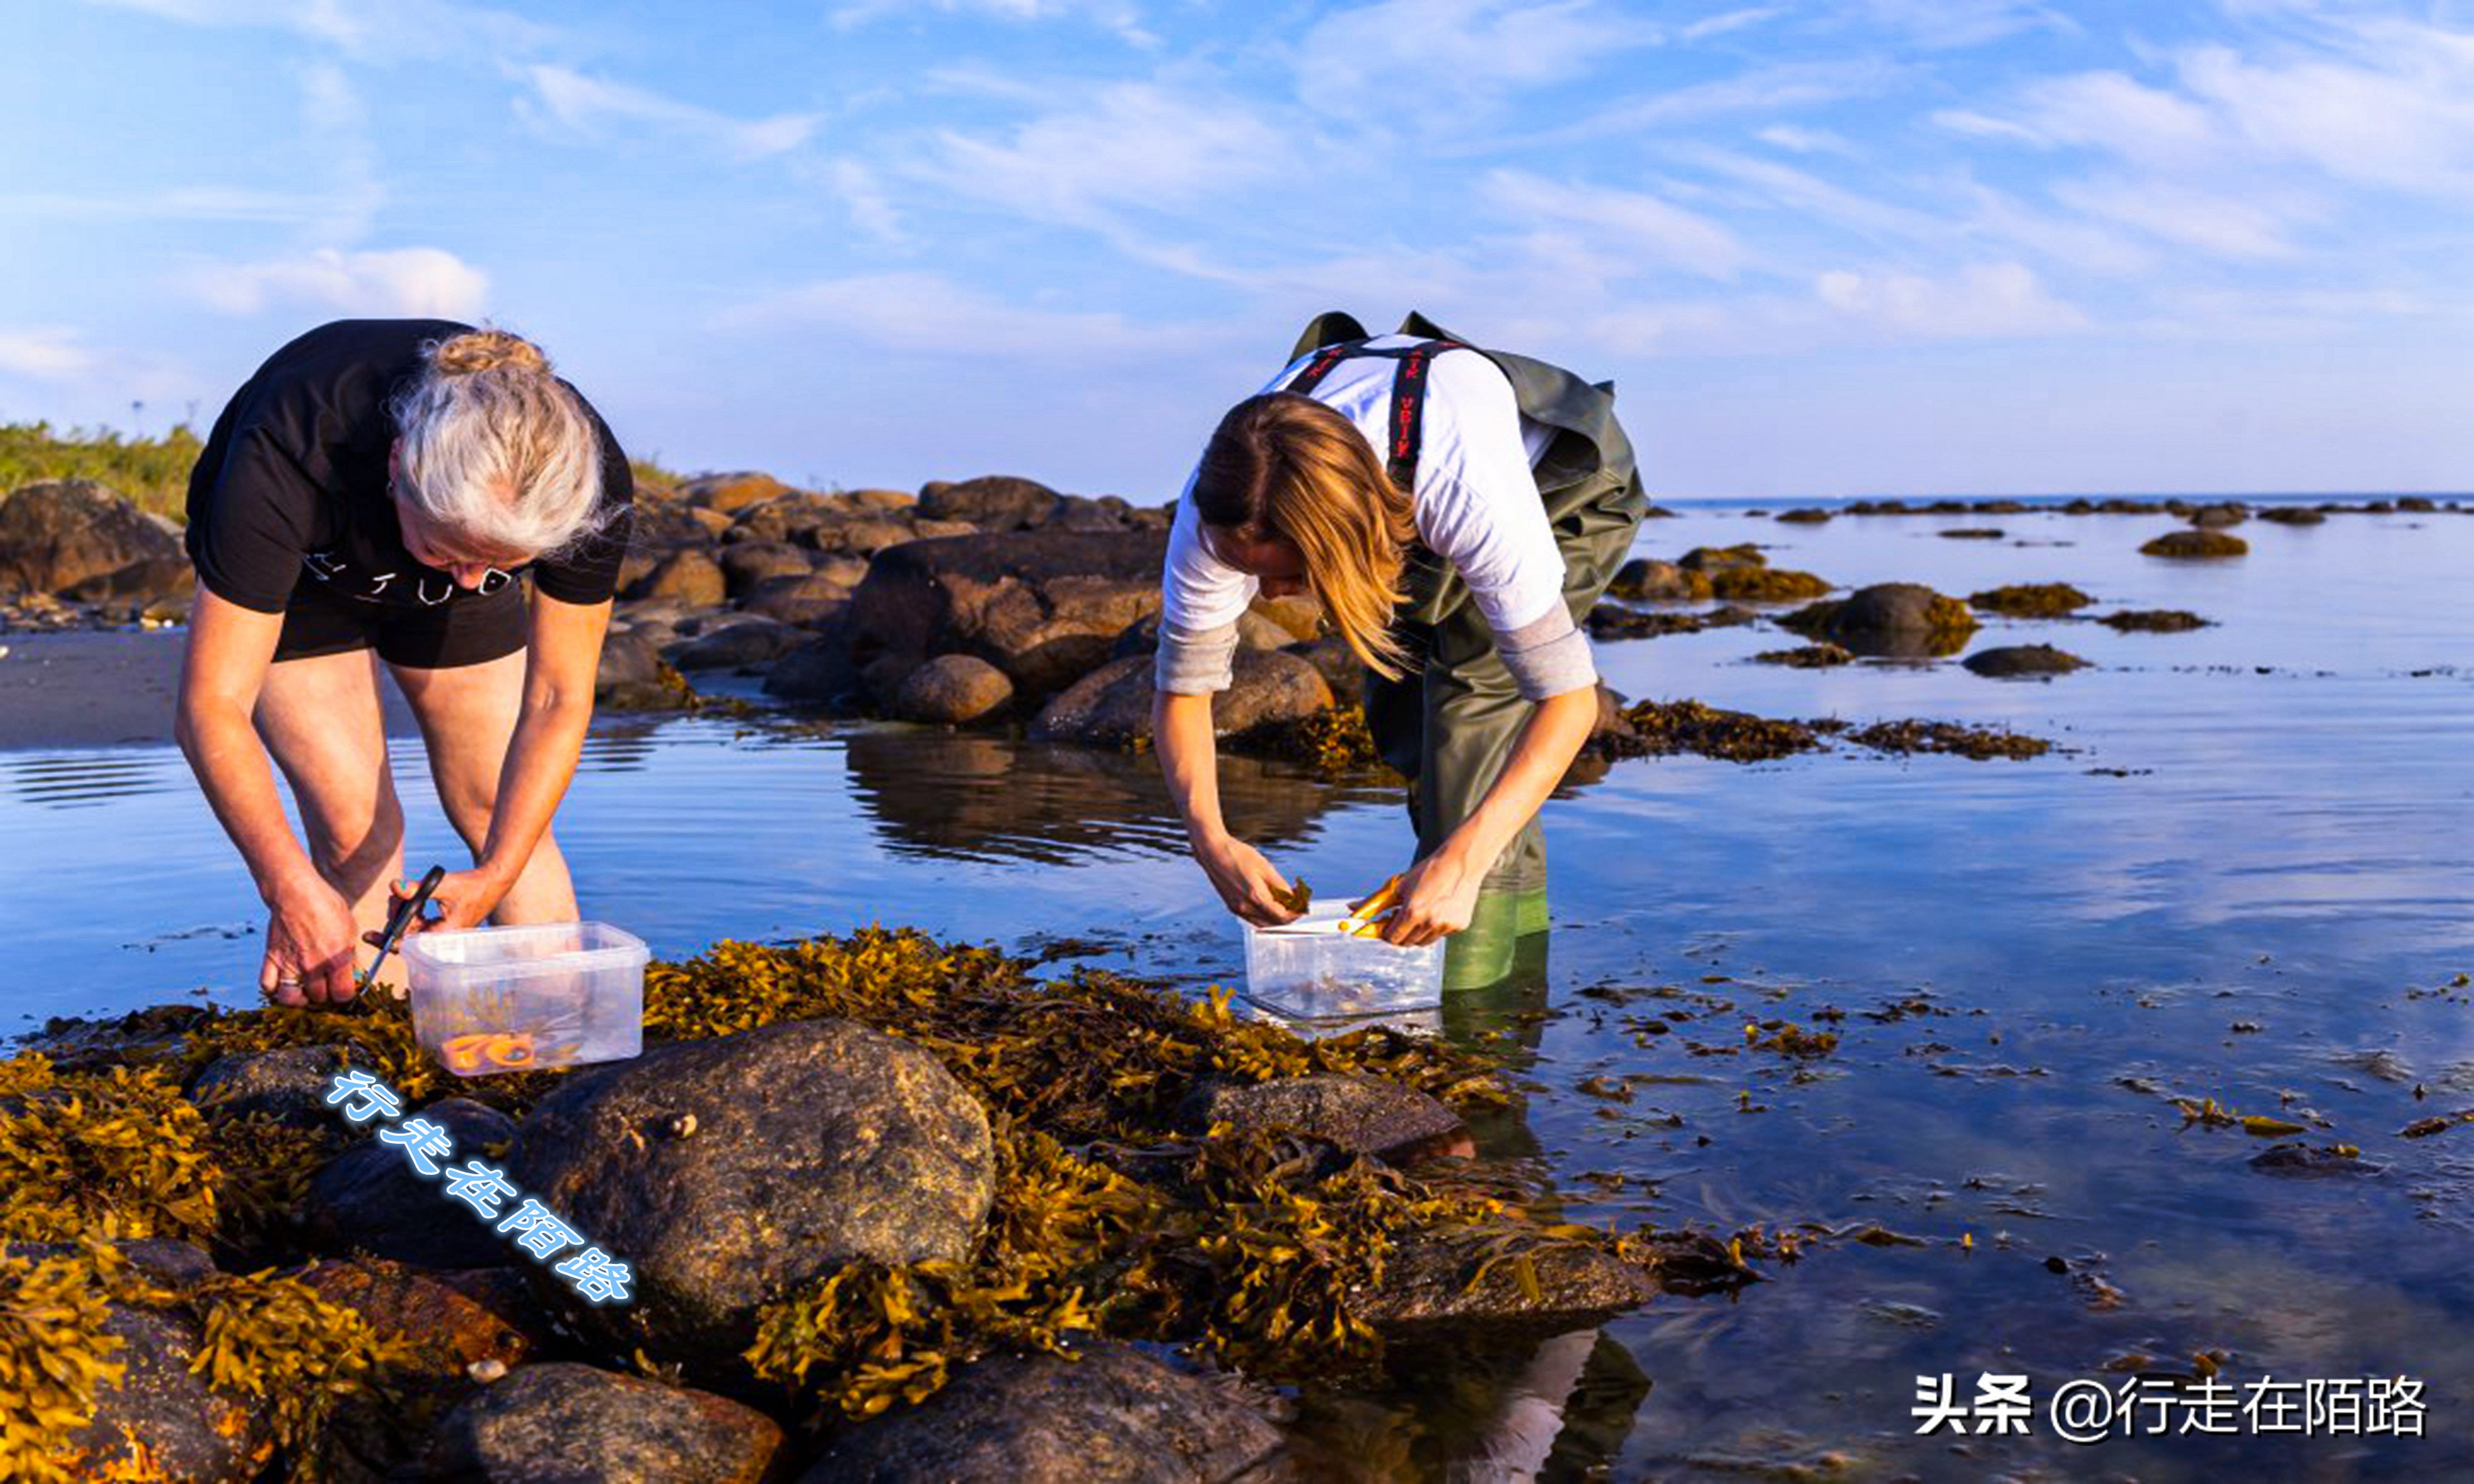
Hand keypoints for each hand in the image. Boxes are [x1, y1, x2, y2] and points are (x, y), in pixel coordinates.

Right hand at [263, 881, 362, 1006]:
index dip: (344, 994)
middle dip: (324, 993)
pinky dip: (274, 989)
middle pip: (318, 998)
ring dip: (299, 997)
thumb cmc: (327, 907)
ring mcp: (290, 964)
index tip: (343, 987)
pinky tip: (284, 982)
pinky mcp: (271, 959)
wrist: (296, 892)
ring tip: (304, 989)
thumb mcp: (350, 929)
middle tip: (324, 983)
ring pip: (291, 999)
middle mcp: (313, 966)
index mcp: (337, 959)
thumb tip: (354, 975)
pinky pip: (268, 986)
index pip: (342, 995)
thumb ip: (350, 956)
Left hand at [360, 867, 504, 952]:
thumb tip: (394, 886)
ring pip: (409, 929)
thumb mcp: (443, 885)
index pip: (410, 944)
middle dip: (395, 917)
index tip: (369, 936)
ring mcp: (439, 934)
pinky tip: (409, 897)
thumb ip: (417, 887)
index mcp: (444, 936)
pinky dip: (410, 911)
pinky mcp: (439, 927)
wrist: (491, 883)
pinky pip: (417, 924)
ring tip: (402, 893)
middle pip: (406, 936)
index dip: (388, 941)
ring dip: (402, 912)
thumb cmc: (472, 886)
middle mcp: (441, 939)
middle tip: (395, 896)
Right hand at [1195, 836, 1305, 927]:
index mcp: (1255, 897)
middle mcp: (1245, 907)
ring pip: (1263, 923)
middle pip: (1273, 922)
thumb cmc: (1237, 855)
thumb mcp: (1265, 867)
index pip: (1281, 916)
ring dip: (1276, 917)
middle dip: (1288, 915)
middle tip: (1297, 903)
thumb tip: (1292, 898)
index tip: (1303, 905)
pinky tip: (1269, 902)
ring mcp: (1237, 909)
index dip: (1295, 913)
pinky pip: (1253, 918)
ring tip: (1285, 903)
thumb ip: (1280, 886)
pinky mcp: (1232, 906)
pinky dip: (1265, 915)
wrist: (1213, 852)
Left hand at [1374, 848, 1482, 947]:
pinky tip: (1437, 908)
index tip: (1385, 923)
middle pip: (1406, 942)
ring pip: (1423, 941)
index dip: (1386, 931)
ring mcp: (1445, 925)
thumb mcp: (1399, 885)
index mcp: (1412, 912)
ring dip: (1416, 931)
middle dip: (1399, 932)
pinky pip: (1439, 934)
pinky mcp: (1458, 925)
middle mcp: (1429, 922)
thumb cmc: (1428, 871)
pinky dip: (1434, 927)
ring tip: (1419, 910)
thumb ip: (1374, 902)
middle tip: (1401, 915)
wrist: (1461, 862)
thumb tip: (1351, 909)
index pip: (1391, 937)